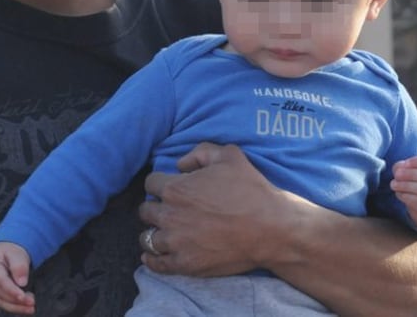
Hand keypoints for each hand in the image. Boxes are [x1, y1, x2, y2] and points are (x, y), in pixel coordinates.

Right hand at [0, 242, 35, 313]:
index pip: (1, 282)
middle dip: (17, 300)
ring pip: (1, 302)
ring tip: (31, 308)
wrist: (4, 253)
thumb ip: (19, 266)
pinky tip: (25, 308)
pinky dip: (14, 307)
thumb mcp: (16, 253)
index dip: (12, 291)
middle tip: (32, 302)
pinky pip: (2, 303)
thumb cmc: (10, 252)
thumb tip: (22, 283)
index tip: (23, 297)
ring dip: (16, 307)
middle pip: (1, 294)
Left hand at [139, 142, 287, 276]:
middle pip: (145, 210)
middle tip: (168, 209)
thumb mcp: (229, 155)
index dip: (161, 183)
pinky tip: (154, 254)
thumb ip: (200, 152)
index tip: (170, 187)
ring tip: (164, 232)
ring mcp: (175, 242)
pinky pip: (156, 263)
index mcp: (176, 188)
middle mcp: (169, 215)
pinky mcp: (184, 264)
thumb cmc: (250, 190)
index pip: (151, 183)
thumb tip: (181, 164)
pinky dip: (152, 259)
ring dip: (154, 232)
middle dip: (155, 207)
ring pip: (147, 237)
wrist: (270, 228)